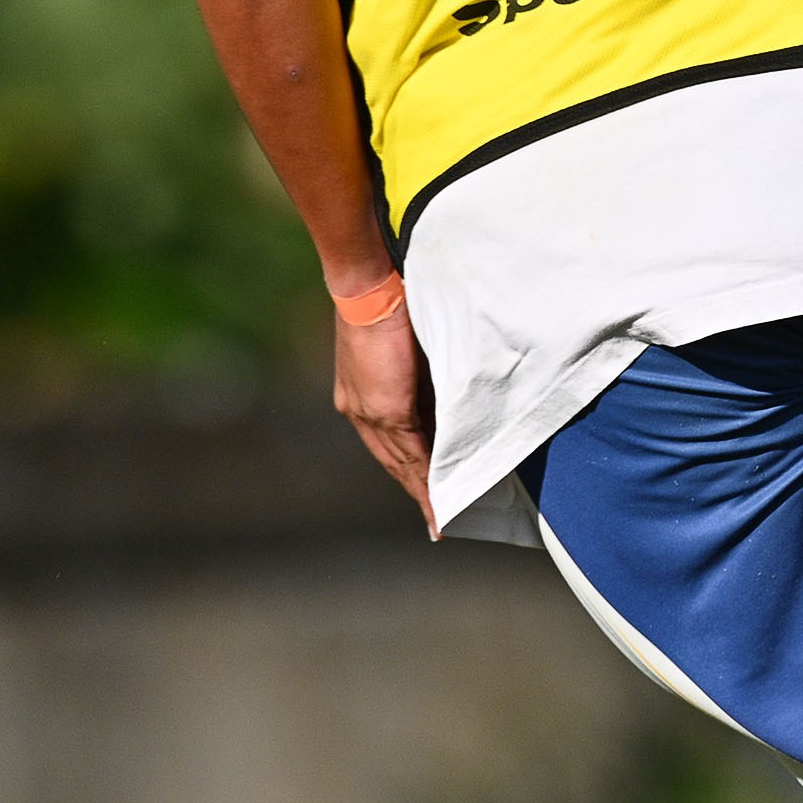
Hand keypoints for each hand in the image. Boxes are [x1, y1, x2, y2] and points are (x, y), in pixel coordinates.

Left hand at [332, 300, 437, 535]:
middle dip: (416, 490)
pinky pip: (413, 452)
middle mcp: (359, 409)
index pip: (385, 442)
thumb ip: (418, 379)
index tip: (424, 492)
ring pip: (402, 463)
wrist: (368, 283)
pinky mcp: (387, 408)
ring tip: (443, 518)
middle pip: (392, 461)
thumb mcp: (405, 349)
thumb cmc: (390, 302)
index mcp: (359, 396)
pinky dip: (428, 479)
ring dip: (424, 492)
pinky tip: (441, 498)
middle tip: (437, 519)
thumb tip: (444, 400)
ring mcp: (369, 412)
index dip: (406, 470)